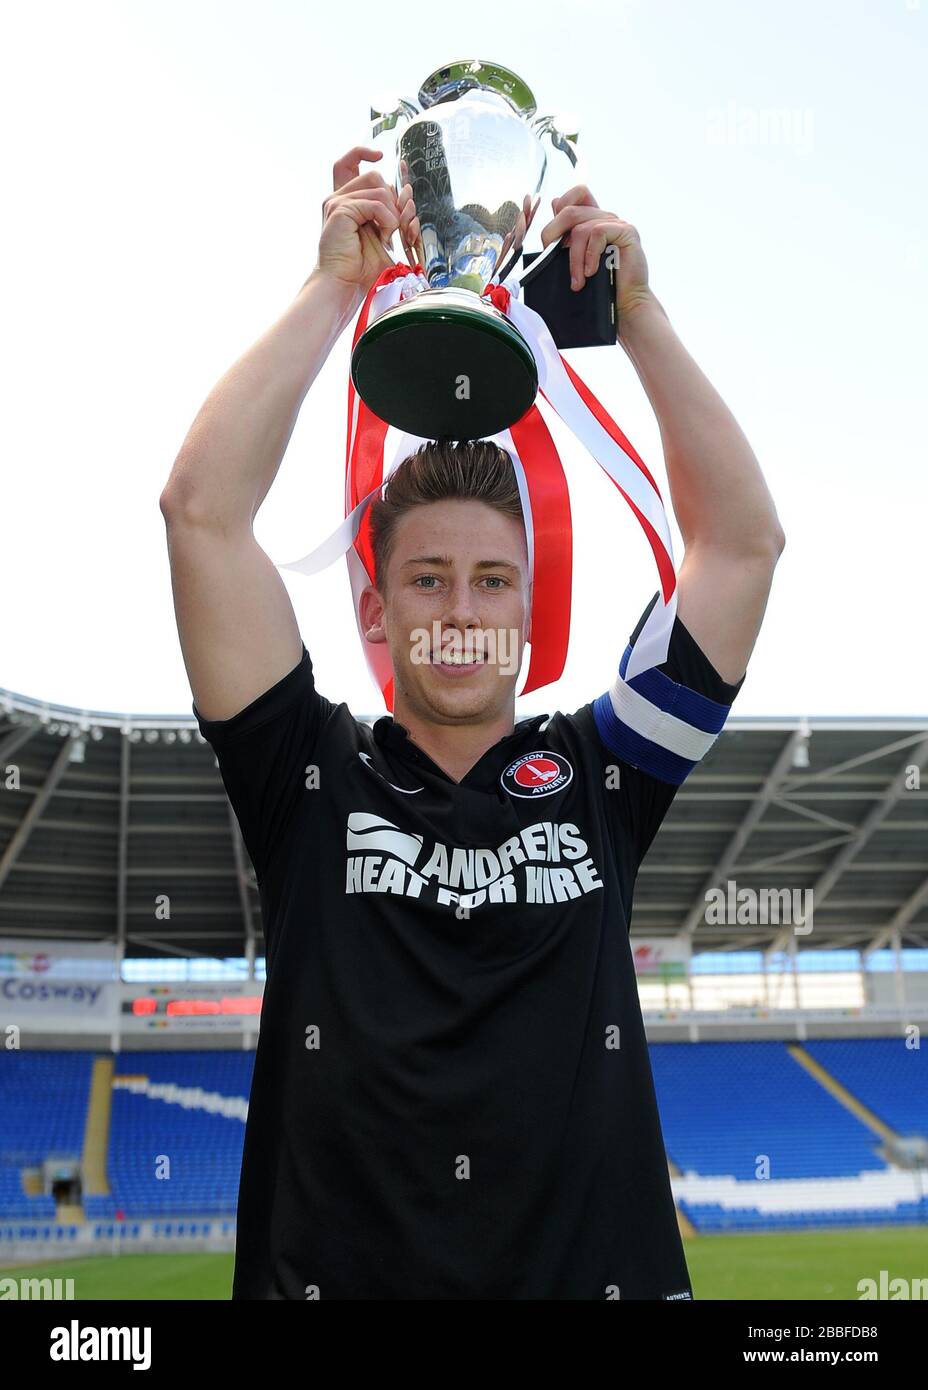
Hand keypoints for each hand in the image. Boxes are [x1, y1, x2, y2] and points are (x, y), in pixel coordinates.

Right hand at [316, 147, 408, 294]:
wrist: (345, 284)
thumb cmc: (363, 266)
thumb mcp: (382, 232)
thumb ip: (391, 210)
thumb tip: (406, 192)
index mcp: (345, 201)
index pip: (348, 162)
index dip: (363, 152)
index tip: (380, 154)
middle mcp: (337, 198)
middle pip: (374, 176)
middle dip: (393, 199)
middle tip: (394, 227)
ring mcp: (336, 202)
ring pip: (379, 188)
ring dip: (391, 214)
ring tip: (386, 236)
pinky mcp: (340, 210)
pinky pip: (376, 204)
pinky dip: (387, 221)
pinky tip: (384, 237)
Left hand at [539, 185, 654, 325]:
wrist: (625, 305)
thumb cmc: (600, 286)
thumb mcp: (576, 258)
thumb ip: (566, 234)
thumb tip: (554, 202)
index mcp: (593, 220)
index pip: (578, 193)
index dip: (560, 206)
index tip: (551, 237)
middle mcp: (605, 218)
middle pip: (570, 210)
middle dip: (553, 234)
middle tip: (550, 256)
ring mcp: (617, 223)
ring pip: (580, 228)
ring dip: (573, 258)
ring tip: (577, 281)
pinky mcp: (627, 232)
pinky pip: (597, 233)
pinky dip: (589, 255)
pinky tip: (591, 272)